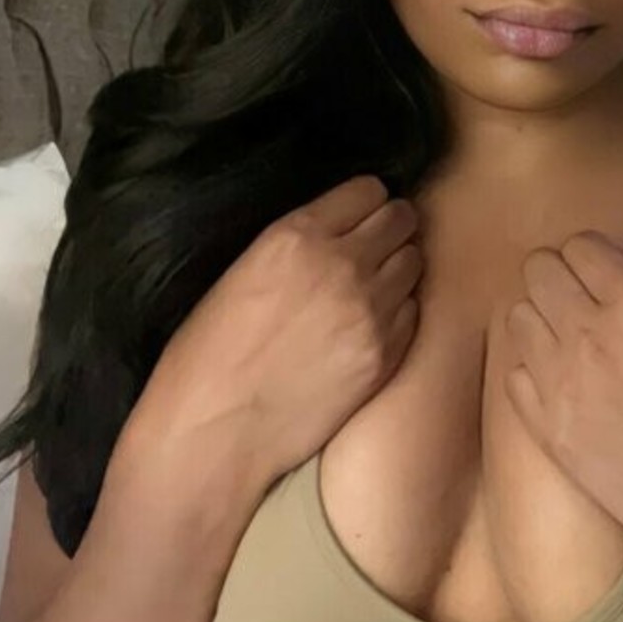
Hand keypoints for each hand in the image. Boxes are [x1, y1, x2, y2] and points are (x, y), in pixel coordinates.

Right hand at [130, 176, 422, 497]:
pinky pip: (414, 311)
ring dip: (398, 267)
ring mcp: (372, 311)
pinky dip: (399, 311)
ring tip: (371, 288)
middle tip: (373, 247)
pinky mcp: (387, 354)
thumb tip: (337, 232)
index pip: (367, 190)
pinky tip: (370, 326)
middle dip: (390, 227)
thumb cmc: (208, 354)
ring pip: (414, 262)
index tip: (359, 216)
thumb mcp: (242, 271)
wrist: (216, 432)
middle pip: (401, 219)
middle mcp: (344, 265)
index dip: (364, 202)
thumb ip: (298, 243)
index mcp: (297, 236)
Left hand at [502, 223, 622, 574]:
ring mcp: (562, 391)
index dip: (603, 255)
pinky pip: (515, 378)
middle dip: (565, 276)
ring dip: (545, 319)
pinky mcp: (552, 439)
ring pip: (519, 318)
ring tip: (582, 343)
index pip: (583, 246)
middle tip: (599, 303)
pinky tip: (571, 388)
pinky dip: (535, 371)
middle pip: (539, 270)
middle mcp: (589, 338)